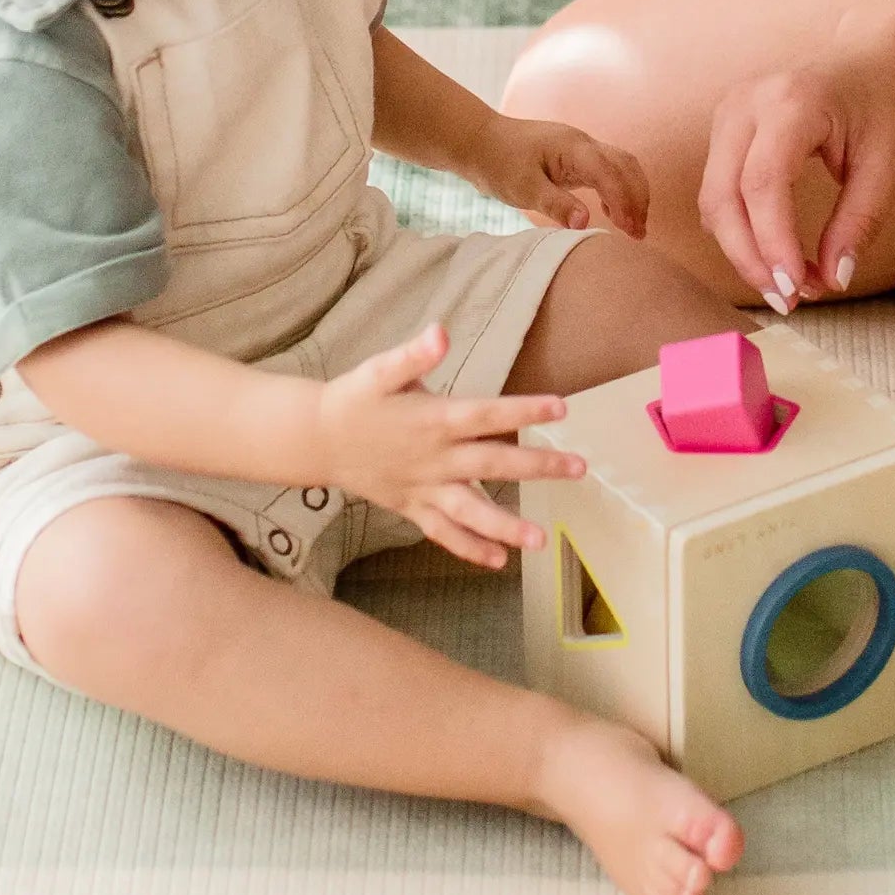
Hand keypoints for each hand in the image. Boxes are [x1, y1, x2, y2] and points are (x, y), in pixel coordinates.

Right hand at [317, 324, 585, 568]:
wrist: (315, 440)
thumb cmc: (354, 398)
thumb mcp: (379, 370)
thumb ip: (412, 355)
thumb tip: (440, 333)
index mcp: (433, 420)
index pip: (486, 414)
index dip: (523, 409)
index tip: (561, 408)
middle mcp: (434, 459)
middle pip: (492, 463)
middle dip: (537, 466)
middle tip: (578, 468)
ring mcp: (424, 488)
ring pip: (470, 511)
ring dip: (506, 526)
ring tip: (540, 540)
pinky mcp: (412, 507)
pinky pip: (443, 533)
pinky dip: (468, 548)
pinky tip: (498, 561)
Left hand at [472, 116, 649, 236]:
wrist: (481, 141)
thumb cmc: (499, 162)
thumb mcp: (524, 188)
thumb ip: (556, 204)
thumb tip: (585, 223)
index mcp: (573, 147)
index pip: (610, 173)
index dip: (624, 201)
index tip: (630, 230)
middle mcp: (583, 143)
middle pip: (625, 166)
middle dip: (637, 198)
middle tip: (639, 233)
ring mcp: (581, 148)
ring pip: (622, 166)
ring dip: (632, 193)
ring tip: (633, 227)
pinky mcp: (576, 158)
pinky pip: (609, 170)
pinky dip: (619, 190)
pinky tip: (613, 212)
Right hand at [698, 42, 894, 311]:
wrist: (883, 50)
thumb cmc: (890, 99)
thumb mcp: (888, 165)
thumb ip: (858, 223)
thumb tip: (832, 280)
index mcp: (791, 103)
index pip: (762, 184)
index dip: (773, 244)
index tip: (798, 290)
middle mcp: (747, 102)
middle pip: (722, 196)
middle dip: (749, 257)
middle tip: (790, 301)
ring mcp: (730, 110)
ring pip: (714, 197)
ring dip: (745, 248)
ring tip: (794, 281)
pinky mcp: (728, 125)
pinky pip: (719, 188)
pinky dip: (742, 228)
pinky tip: (778, 254)